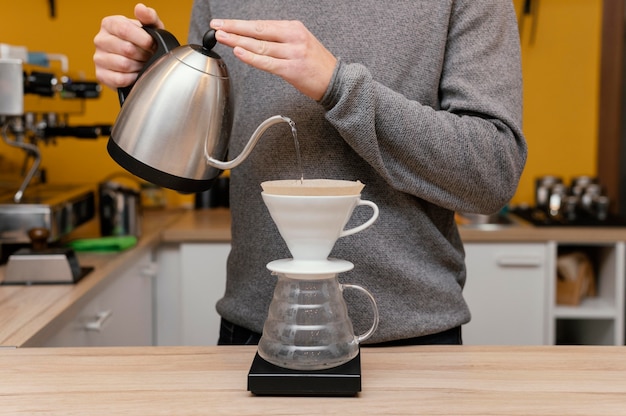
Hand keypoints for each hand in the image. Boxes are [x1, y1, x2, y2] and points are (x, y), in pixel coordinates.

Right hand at [93, 3, 164, 88]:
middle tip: (148, 56)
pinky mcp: (101, 75)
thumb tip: (141, 9)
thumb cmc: (143, 43)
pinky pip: (120, 79)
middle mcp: (101, 40)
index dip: (143, 39)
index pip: (124, 30)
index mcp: (110, 24)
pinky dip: (132, 78)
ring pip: (123, 65)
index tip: (152, 44)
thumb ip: (149, 17)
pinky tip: (135, 73)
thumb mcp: (151, 27)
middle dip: (143, 55)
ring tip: (142, 63)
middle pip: (126, 49)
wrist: (139, 61)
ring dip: (138, 67)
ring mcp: (98, 58)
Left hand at [210, 19, 337, 100]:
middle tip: (217, 27)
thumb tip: (253, 39)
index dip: (240, 24)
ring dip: (238, 41)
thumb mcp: (300, 43)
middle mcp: (293, 38)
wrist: (337, 81)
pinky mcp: (292, 69)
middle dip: (234, 28)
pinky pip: (267, 62)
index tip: (224, 23)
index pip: (261, 24)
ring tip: (222, 38)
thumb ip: (279, 40)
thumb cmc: (316, 65)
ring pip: (260, 45)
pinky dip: (251, 57)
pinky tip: (239, 52)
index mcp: (294, 28)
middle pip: (258, 30)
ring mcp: (293, 53)